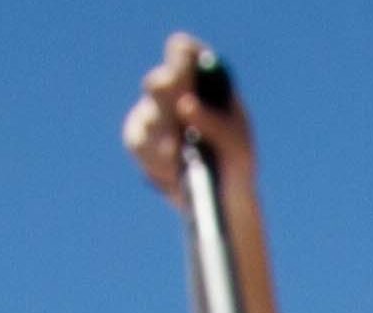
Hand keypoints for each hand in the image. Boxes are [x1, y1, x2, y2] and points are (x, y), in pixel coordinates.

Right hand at [121, 33, 246, 203]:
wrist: (221, 200)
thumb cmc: (236, 165)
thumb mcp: (237, 146)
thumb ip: (215, 124)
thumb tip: (186, 105)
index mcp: (205, 81)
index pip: (185, 52)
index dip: (180, 58)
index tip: (185, 73)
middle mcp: (176, 92)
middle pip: (158, 81)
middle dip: (165, 97)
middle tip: (178, 111)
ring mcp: (155, 114)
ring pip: (145, 118)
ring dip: (162, 140)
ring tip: (179, 157)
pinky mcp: (141, 139)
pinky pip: (136, 143)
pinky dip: (153, 160)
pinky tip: (172, 173)